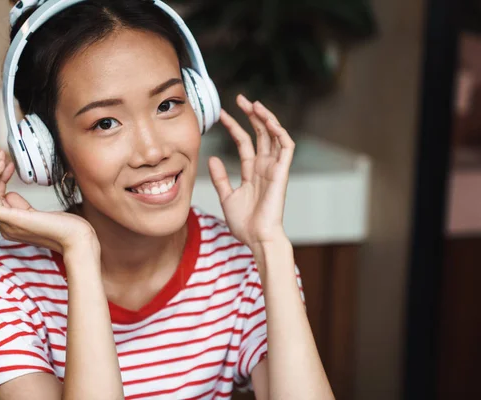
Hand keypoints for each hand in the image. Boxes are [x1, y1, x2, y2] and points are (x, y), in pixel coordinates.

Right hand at [0, 150, 98, 256]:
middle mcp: (5, 226)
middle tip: (1, 155)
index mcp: (11, 224)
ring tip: (0, 159)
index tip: (9, 164)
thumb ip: (22, 206)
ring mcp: (7, 225)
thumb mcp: (39, 214)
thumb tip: (9, 194)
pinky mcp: (11, 220)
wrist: (77, 237)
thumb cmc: (67, 227)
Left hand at [208, 94, 294, 248]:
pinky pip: (286, 147)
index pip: (244, 142)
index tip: (222, 115)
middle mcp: (265, 167)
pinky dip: (280, 132)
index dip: (234, 127)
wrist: (257, 238)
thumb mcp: (227, 197)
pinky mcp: (282, 172)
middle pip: (260, 134)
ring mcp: (274, 169)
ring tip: (254, 104)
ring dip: (266, 118)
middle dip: (252, 115)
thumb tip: (212, 158)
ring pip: (274, 136)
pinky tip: (269, 120)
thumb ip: (220, 177)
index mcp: (252, 172)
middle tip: (240, 99)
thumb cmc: (244, 223)